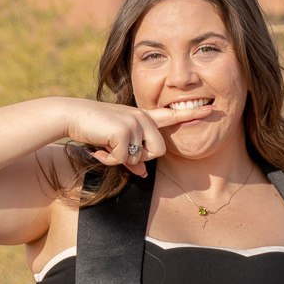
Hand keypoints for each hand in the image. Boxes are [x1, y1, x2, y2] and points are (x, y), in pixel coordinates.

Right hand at [63, 100, 213, 176]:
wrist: (71, 115)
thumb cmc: (94, 128)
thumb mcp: (115, 143)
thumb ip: (132, 157)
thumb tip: (144, 175)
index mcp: (143, 117)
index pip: (172, 115)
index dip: (192, 113)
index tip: (212, 108)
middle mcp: (143, 117)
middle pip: (158, 152)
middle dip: (138, 159)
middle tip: (117, 152)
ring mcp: (135, 122)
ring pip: (140, 159)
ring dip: (120, 160)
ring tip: (104, 146)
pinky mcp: (124, 131)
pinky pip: (124, 160)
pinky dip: (109, 160)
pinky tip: (99, 147)